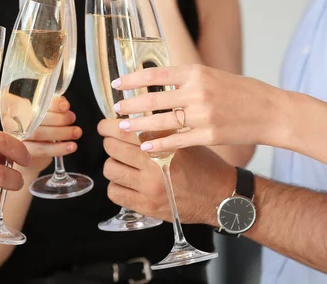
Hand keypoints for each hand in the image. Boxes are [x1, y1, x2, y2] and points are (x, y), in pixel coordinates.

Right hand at [21, 96, 81, 174]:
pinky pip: (41, 149)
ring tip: (76, 132)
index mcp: (20, 108)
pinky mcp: (22, 152)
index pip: (36, 103)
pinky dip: (58, 148)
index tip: (66, 106)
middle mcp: (14, 120)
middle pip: (37, 118)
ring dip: (61, 132)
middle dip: (59, 118)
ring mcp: (16, 137)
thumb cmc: (37, 130)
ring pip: (39, 133)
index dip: (52, 104)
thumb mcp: (44, 116)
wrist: (26, 154)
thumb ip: (52, 107)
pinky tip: (70, 146)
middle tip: (72, 119)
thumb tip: (63, 103)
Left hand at [98, 118, 233, 225]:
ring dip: (113, 164)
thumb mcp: (184, 139)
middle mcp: (154, 164)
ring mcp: (148, 187)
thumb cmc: (204, 165)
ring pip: (110, 169)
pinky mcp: (146, 206)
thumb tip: (129, 121)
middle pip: (111, 147)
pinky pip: (114, 193)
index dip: (108, 126)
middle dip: (110, 142)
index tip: (106, 126)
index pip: (123, 129)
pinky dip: (116, 186)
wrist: (221, 196)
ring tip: (122, 163)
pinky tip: (126, 182)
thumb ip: (158, 131)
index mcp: (163, 143)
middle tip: (115, 143)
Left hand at [112, 65, 286, 153]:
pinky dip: (158, 145)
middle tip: (116, 109)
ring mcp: (203, 115)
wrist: (273, 112)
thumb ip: (188, 80)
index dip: (133, 79)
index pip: (156, 74)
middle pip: (154, 99)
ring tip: (123, 128)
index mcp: (197, 72)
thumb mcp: (214, 77)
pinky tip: (145, 147)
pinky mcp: (209, 135)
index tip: (117, 84)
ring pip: (161, 121)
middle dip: (131, 105)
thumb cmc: (244, 93)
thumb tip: (160, 84)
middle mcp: (197, 91)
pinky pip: (177, 141)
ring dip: (139, 126)